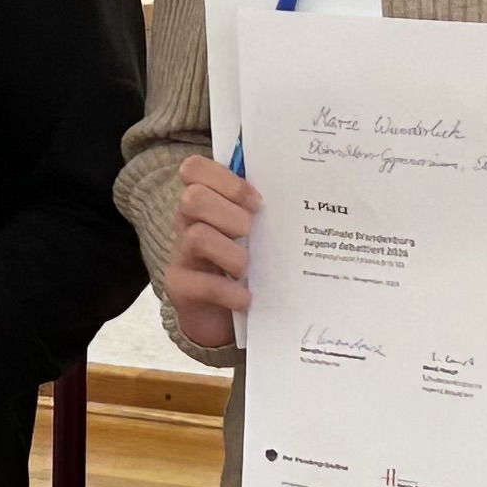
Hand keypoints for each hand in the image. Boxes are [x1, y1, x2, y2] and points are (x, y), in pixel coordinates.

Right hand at [164, 154, 258, 349]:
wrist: (220, 317)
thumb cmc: (241, 266)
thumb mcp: (252, 234)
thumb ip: (262, 213)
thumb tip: (306, 193)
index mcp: (205, 203)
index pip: (194, 169)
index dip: (225, 179)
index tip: (256, 201)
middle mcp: (188, 224)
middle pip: (192, 198)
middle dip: (229, 213)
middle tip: (250, 233)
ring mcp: (182, 256)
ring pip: (197, 236)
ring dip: (231, 253)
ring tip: (246, 269)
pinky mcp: (180, 287)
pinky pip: (201, 283)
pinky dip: (229, 291)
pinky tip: (245, 298)